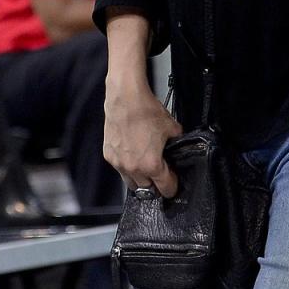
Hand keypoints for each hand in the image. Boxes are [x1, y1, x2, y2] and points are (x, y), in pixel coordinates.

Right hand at [104, 81, 182, 196]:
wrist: (126, 98)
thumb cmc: (146, 111)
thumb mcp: (172, 127)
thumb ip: (177, 141)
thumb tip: (179, 145)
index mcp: (151, 164)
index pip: (165, 188)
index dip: (173, 186)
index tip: (173, 185)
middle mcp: (134, 168)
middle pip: (147, 190)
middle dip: (155, 184)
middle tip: (160, 174)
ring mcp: (119, 163)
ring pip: (131, 182)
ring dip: (140, 179)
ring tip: (146, 166)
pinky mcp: (109, 156)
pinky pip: (120, 169)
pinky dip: (127, 166)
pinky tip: (132, 153)